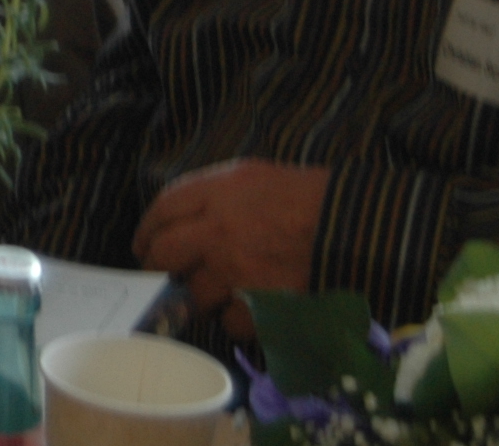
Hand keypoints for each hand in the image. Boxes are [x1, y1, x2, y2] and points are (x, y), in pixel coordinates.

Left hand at [133, 158, 328, 340]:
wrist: (354, 226)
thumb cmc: (308, 196)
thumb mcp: (253, 175)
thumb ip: (212, 193)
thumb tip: (180, 216)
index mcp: (215, 192)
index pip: (160, 212)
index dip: (147, 232)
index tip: (144, 246)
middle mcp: (216, 231)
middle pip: (161, 256)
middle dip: (158, 268)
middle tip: (165, 276)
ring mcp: (234, 271)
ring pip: (192, 295)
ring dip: (199, 297)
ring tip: (215, 293)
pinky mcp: (257, 305)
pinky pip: (230, 322)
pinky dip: (235, 319)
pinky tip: (248, 307)